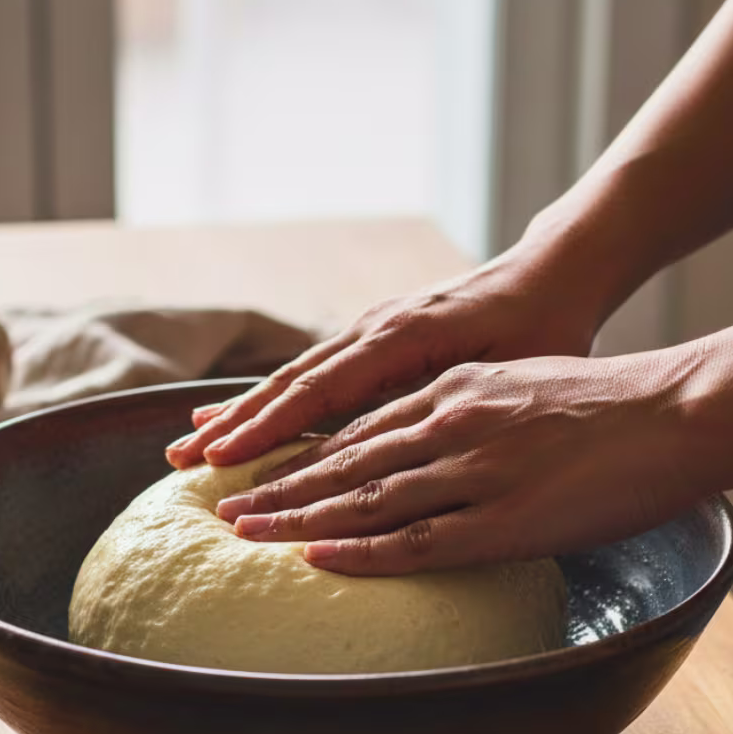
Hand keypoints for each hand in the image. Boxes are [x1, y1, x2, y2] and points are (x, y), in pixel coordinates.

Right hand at [165, 251, 599, 470]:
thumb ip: (444, 400)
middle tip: (180, 461)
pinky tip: (243, 415)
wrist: (552, 273)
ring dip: (241, 412)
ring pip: (292, 377)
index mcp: (401, 338)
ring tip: (192, 442)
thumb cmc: (544, 326)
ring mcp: (368, 331)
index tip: (222, 461)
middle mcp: (372, 330)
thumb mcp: (508, 369)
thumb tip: (391, 446)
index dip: (267, 428)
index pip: (318, 391)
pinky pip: (312, 372)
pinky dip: (271, 398)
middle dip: (232, 425)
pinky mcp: (372, 338)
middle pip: (288, 383)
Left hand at [213, 351, 704, 574]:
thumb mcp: (514, 385)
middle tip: (220, 503)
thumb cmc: (602, 399)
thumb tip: (426, 433)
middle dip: (276, 481)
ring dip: (297, 515)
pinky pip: (417, 538)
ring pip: (364, 496)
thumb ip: (463, 408)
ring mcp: (470, 469)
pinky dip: (361, 549)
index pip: (356, 425)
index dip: (298, 446)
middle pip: (342, 458)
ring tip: (242, 531)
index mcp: (450, 390)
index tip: (253, 462)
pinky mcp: (502, 516)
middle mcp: (446, 422)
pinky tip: (315, 558)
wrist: (673, 407)